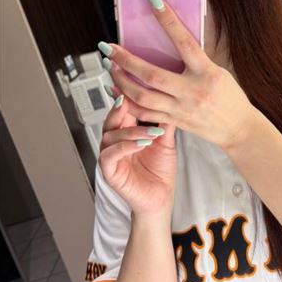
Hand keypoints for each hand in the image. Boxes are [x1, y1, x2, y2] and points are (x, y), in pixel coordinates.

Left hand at [99, 0, 258, 151]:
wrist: (238, 129)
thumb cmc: (230, 98)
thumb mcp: (218, 72)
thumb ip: (195, 60)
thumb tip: (173, 40)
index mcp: (207, 73)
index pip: (184, 42)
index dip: (168, 20)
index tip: (153, 1)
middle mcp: (192, 92)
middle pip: (152, 75)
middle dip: (126, 60)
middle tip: (109, 48)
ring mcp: (181, 109)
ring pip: (142, 96)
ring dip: (121, 81)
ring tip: (110, 68)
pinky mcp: (174, 122)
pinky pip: (144, 113)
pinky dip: (126, 102)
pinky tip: (116, 91)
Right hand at [99, 85, 177, 217]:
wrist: (161, 199)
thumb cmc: (160, 171)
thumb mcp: (165, 141)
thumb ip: (164, 121)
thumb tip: (172, 97)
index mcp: (127, 131)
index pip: (123, 109)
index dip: (127, 96)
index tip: (135, 83)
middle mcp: (116, 140)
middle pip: (112, 118)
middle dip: (122, 108)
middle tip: (133, 100)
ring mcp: (110, 154)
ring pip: (111, 135)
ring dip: (131, 131)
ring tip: (150, 133)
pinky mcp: (108, 170)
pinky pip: (110, 155)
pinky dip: (124, 147)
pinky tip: (140, 144)